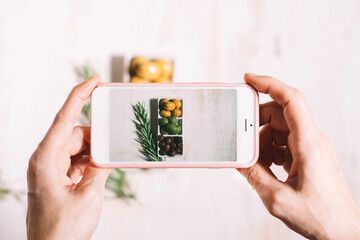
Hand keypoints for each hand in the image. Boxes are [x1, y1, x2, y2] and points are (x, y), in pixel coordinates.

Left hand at [27, 74, 110, 239]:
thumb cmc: (62, 229)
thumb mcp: (89, 195)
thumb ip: (100, 168)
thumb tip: (108, 153)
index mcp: (45, 159)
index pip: (64, 118)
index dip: (80, 95)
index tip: (95, 81)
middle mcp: (45, 160)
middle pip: (75, 134)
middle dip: (96, 138)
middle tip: (112, 146)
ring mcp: (51, 169)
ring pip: (78, 147)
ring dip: (94, 153)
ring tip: (105, 167)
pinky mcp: (58, 178)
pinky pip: (77, 160)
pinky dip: (91, 163)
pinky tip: (100, 171)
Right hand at [238, 73, 359, 238]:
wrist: (343, 232)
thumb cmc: (320, 217)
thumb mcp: (276, 198)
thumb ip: (253, 174)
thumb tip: (236, 157)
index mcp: (308, 143)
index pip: (291, 99)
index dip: (269, 83)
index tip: (248, 79)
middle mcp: (311, 140)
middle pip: (279, 115)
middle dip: (256, 124)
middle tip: (240, 139)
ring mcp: (310, 148)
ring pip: (279, 130)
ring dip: (262, 142)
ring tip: (255, 163)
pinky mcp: (307, 157)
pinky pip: (284, 144)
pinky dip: (270, 151)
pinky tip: (265, 168)